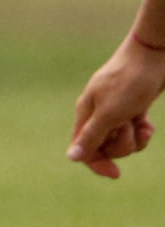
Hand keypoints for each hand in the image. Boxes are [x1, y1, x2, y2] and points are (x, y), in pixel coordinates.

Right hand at [68, 37, 164, 178]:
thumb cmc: (130, 81)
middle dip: (121, 146)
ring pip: (121, 141)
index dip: (98, 164)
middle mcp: (98, 114)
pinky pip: (134, 131)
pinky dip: (142, 132)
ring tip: (143, 125)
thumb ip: (91, 136)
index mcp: (86, 114)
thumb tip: (71, 157)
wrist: (155, 53)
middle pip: (104, 147)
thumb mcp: (110, 113)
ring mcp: (116, 111)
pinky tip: (148, 124)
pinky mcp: (132, 108)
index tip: (116, 173)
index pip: (84, 150)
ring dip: (135, 139)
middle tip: (130, 129)